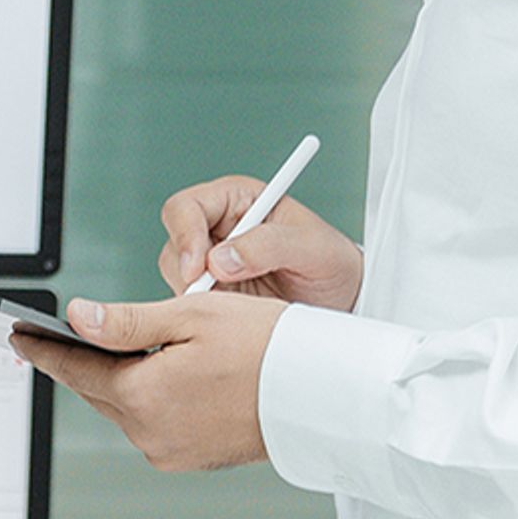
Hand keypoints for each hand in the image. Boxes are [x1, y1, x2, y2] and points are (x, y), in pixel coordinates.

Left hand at [12, 291, 287, 471]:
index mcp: (142, 395)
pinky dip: (148, 400)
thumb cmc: (268, 347)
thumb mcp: (190, 316)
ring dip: (118, 381)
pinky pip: (152, 424)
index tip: (19, 336)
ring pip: (125, 408)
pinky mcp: (191, 457)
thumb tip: (76, 318)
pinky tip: (160, 378)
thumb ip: (124, 321)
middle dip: (80, 362)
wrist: (322, 394)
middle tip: (52, 340)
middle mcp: (149, 432)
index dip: (44, 348)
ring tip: (116, 352)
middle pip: (98, 389)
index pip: (76, 368)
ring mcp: (170, 450)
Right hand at [159, 174, 361, 309]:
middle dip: (187, 272)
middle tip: (213, 295)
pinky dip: (202, 313)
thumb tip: (221, 258)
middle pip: (174, 243)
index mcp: (238, 200)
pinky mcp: (213, 294)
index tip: (198, 267)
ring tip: (239, 306)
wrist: (343, 303)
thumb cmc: (333, 265)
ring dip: (197, 295)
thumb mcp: (314, 248)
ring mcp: (211, 263)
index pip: (187, 207)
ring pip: (176, 276)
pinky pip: (188, 303)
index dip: (185, 234)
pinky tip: (234, 318)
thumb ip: (270, 245)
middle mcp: (218, 228)